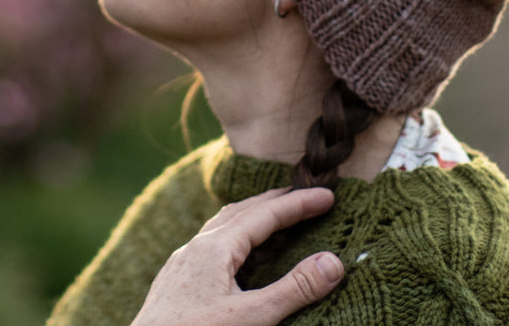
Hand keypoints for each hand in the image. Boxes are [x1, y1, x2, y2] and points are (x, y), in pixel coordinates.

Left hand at [130, 186, 344, 325]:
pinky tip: (238, 255)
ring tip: (277, 219)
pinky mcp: (175, 282)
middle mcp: (195, 247)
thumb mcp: (252, 317)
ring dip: (252, 218)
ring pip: (222, 227)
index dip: (299, 204)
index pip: (265, 214)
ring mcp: (182, 264)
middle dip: (277, 202)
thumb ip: (293, 290)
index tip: (329, 195)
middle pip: (241, 211)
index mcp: (214, 248)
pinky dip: (235, 238)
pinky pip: (210, 245)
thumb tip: (334, 262)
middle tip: (308, 198)